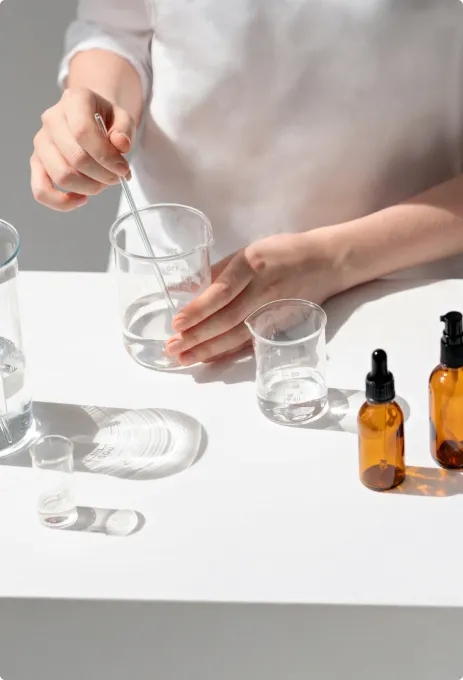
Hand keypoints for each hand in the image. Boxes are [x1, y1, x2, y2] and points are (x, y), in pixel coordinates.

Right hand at [31, 87, 134, 210]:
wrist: (91, 119)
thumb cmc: (106, 120)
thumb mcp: (123, 118)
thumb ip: (125, 130)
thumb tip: (120, 145)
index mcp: (74, 101)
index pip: (83, 132)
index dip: (105, 156)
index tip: (123, 169)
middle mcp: (52, 119)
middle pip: (75, 158)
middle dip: (102, 175)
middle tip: (117, 177)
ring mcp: (41, 142)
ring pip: (62, 176)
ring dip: (89, 188)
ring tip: (102, 183)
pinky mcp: (37, 162)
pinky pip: (40, 190)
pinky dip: (61, 202)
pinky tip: (81, 198)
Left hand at [166, 230, 337, 364]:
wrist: (324, 263)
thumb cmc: (279, 253)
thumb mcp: (247, 252)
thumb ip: (217, 272)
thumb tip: (183, 291)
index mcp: (251, 265)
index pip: (221, 292)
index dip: (198, 310)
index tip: (177, 323)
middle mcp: (262, 289)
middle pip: (227, 318)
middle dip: (198, 336)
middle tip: (173, 348)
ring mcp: (272, 310)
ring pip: (238, 335)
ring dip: (209, 349)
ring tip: (185, 358)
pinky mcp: (279, 325)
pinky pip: (250, 341)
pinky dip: (229, 352)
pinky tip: (210, 359)